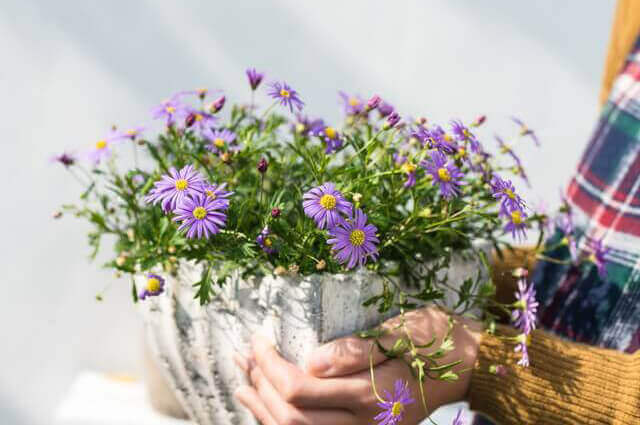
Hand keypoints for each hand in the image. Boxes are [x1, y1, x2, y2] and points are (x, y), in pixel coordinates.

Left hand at [234, 307, 481, 424]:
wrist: (466, 363)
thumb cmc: (432, 340)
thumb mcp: (398, 333)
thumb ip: (355, 350)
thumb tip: (310, 362)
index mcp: (372, 395)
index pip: (301, 389)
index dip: (270, 366)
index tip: (257, 340)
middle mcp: (366, 423)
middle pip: (292, 417)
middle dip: (261, 386)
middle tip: (243, 357)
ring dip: (264, 408)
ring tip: (242, 383)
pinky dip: (283, 421)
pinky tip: (267, 406)